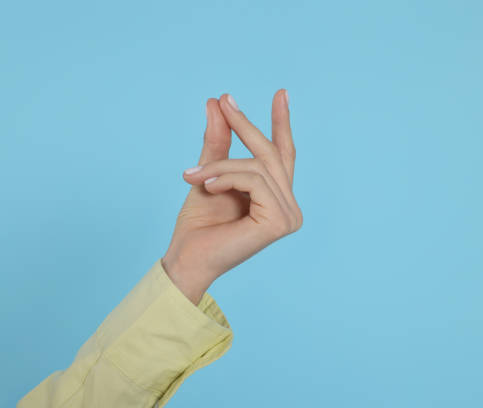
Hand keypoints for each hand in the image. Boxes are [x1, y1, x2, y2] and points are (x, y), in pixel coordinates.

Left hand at [162, 90, 302, 303]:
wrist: (186, 258)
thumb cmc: (199, 224)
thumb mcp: (210, 173)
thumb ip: (219, 142)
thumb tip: (217, 102)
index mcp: (277, 199)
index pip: (283, 155)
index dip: (282, 124)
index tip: (281, 93)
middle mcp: (289, 208)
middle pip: (271, 155)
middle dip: (246, 126)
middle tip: (224, 102)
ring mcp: (288, 216)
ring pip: (259, 167)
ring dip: (222, 165)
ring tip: (194, 176)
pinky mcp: (279, 222)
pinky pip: (255, 180)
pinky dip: (227, 177)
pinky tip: (207, 186)